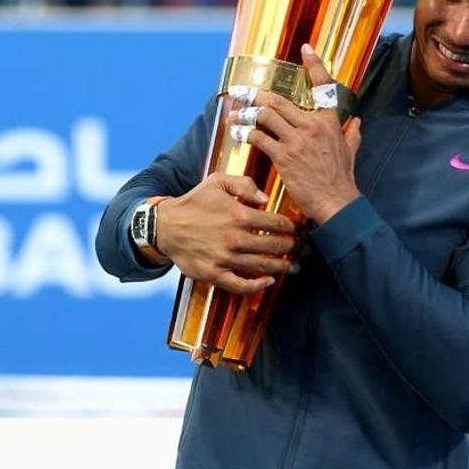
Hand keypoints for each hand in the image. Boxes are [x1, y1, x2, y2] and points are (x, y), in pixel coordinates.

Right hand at [156, 173, 297, 294]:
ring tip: (294, 266)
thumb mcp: (216, 182)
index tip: (300, 230)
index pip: (278, 223)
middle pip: (276, 246)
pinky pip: (241, 285)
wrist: (165, 226)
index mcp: (238, 215)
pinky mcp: (214, 274)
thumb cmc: (193, 203)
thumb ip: (244, 184)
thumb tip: (265, 199)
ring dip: (284, 267)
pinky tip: (270, 281)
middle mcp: (234, 238)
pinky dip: (258, 286)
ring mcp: (224, 258)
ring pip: (263, 266)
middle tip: (303, 250)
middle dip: (295, 248)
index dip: (294, 227)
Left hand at [232, 45, 362, 223]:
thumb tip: (357, 122)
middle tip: (240, 91)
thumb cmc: (342, 178)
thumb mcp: (351, 151)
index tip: (305, 49)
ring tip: (234, 114)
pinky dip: (246, 133)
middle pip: (278, 100)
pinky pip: (260, 138)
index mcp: (328, 121)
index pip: (323, 86)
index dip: (314, 65)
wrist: (336, 201)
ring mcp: (297, 140)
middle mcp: (312, 125)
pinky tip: (238, 133)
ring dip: (245, 113)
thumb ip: (352, 134)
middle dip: (255, 94)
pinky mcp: (283, 156)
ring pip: (265, 116)